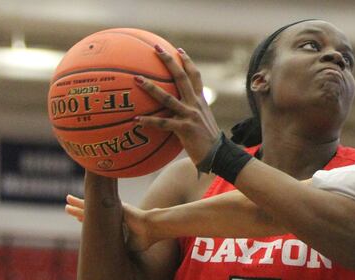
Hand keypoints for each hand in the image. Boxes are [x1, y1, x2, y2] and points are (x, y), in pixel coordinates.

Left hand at [65, 195, 156, 251]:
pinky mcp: (109, 207)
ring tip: (67, 200)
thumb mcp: (130, 247)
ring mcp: (111, 210)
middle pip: (92, 213)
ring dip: (77, 205)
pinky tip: (70, 200)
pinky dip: (79, 203)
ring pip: (89, 207)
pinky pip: (89, 205)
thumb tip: (119, 263)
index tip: (79, 218)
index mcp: (116, 225)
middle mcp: (111, 215)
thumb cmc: (145, 239)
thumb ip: (122, 249)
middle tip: (69, 209)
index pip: (99, 223)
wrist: (152, 227)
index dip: (88, 220)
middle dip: (80, 211)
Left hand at [134, 45, 219, 164]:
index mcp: (200, 101)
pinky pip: (163, 123)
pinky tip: (136, 119)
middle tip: (157, 48)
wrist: (218, 156)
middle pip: (182, 77)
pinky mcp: (185, 129)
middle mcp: (196, 105)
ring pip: (168, 98)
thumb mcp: (202, 121)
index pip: (195, 76)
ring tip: (137, 79)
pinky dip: (149, 121)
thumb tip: (175, 111)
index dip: (187, 62)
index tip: (178, 50)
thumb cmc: (207, 141)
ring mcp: (190, 116)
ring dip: (151, 88)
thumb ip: (191, 112)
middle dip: (169, 61)